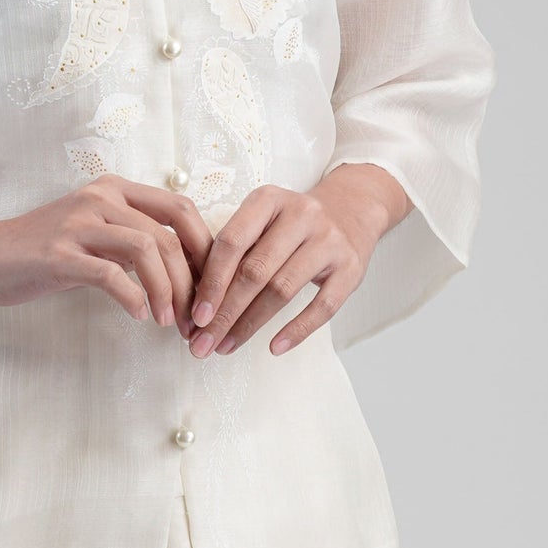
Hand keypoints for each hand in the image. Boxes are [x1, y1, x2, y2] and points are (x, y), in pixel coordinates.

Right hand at [0, 176, 213, 327]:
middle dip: (191, 280)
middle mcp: (100, 198)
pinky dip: (134, 298)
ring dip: (167, 291)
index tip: (210, 284)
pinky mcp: (60, 254)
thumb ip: (133, 237)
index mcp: (114, 189)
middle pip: (170, 233)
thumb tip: (185, 267)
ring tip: (168, 321)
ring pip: (147, 249)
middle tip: (195, 315)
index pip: (180, 207)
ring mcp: (79, 224)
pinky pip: (110, 274)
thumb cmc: (44, 249)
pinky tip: (139, 315)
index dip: (204, 247)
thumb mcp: (95, 231)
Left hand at [186, 165, 407, 358]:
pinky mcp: (351, 268)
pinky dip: (297, 330)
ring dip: (251, 324)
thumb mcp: (263, 219)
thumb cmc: (292, 224)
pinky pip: (322, 307)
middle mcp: (300, 215)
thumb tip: (197, 300)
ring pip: (283, 290)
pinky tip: (274, 347)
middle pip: (255, 271)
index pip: (231, 243)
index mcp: (268, 200)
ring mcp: (329, 241)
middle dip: (225, 312)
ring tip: (228, 345)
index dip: (211, 282)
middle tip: (204, 342)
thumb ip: (234, 249)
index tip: (196, 316)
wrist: (351, 210)